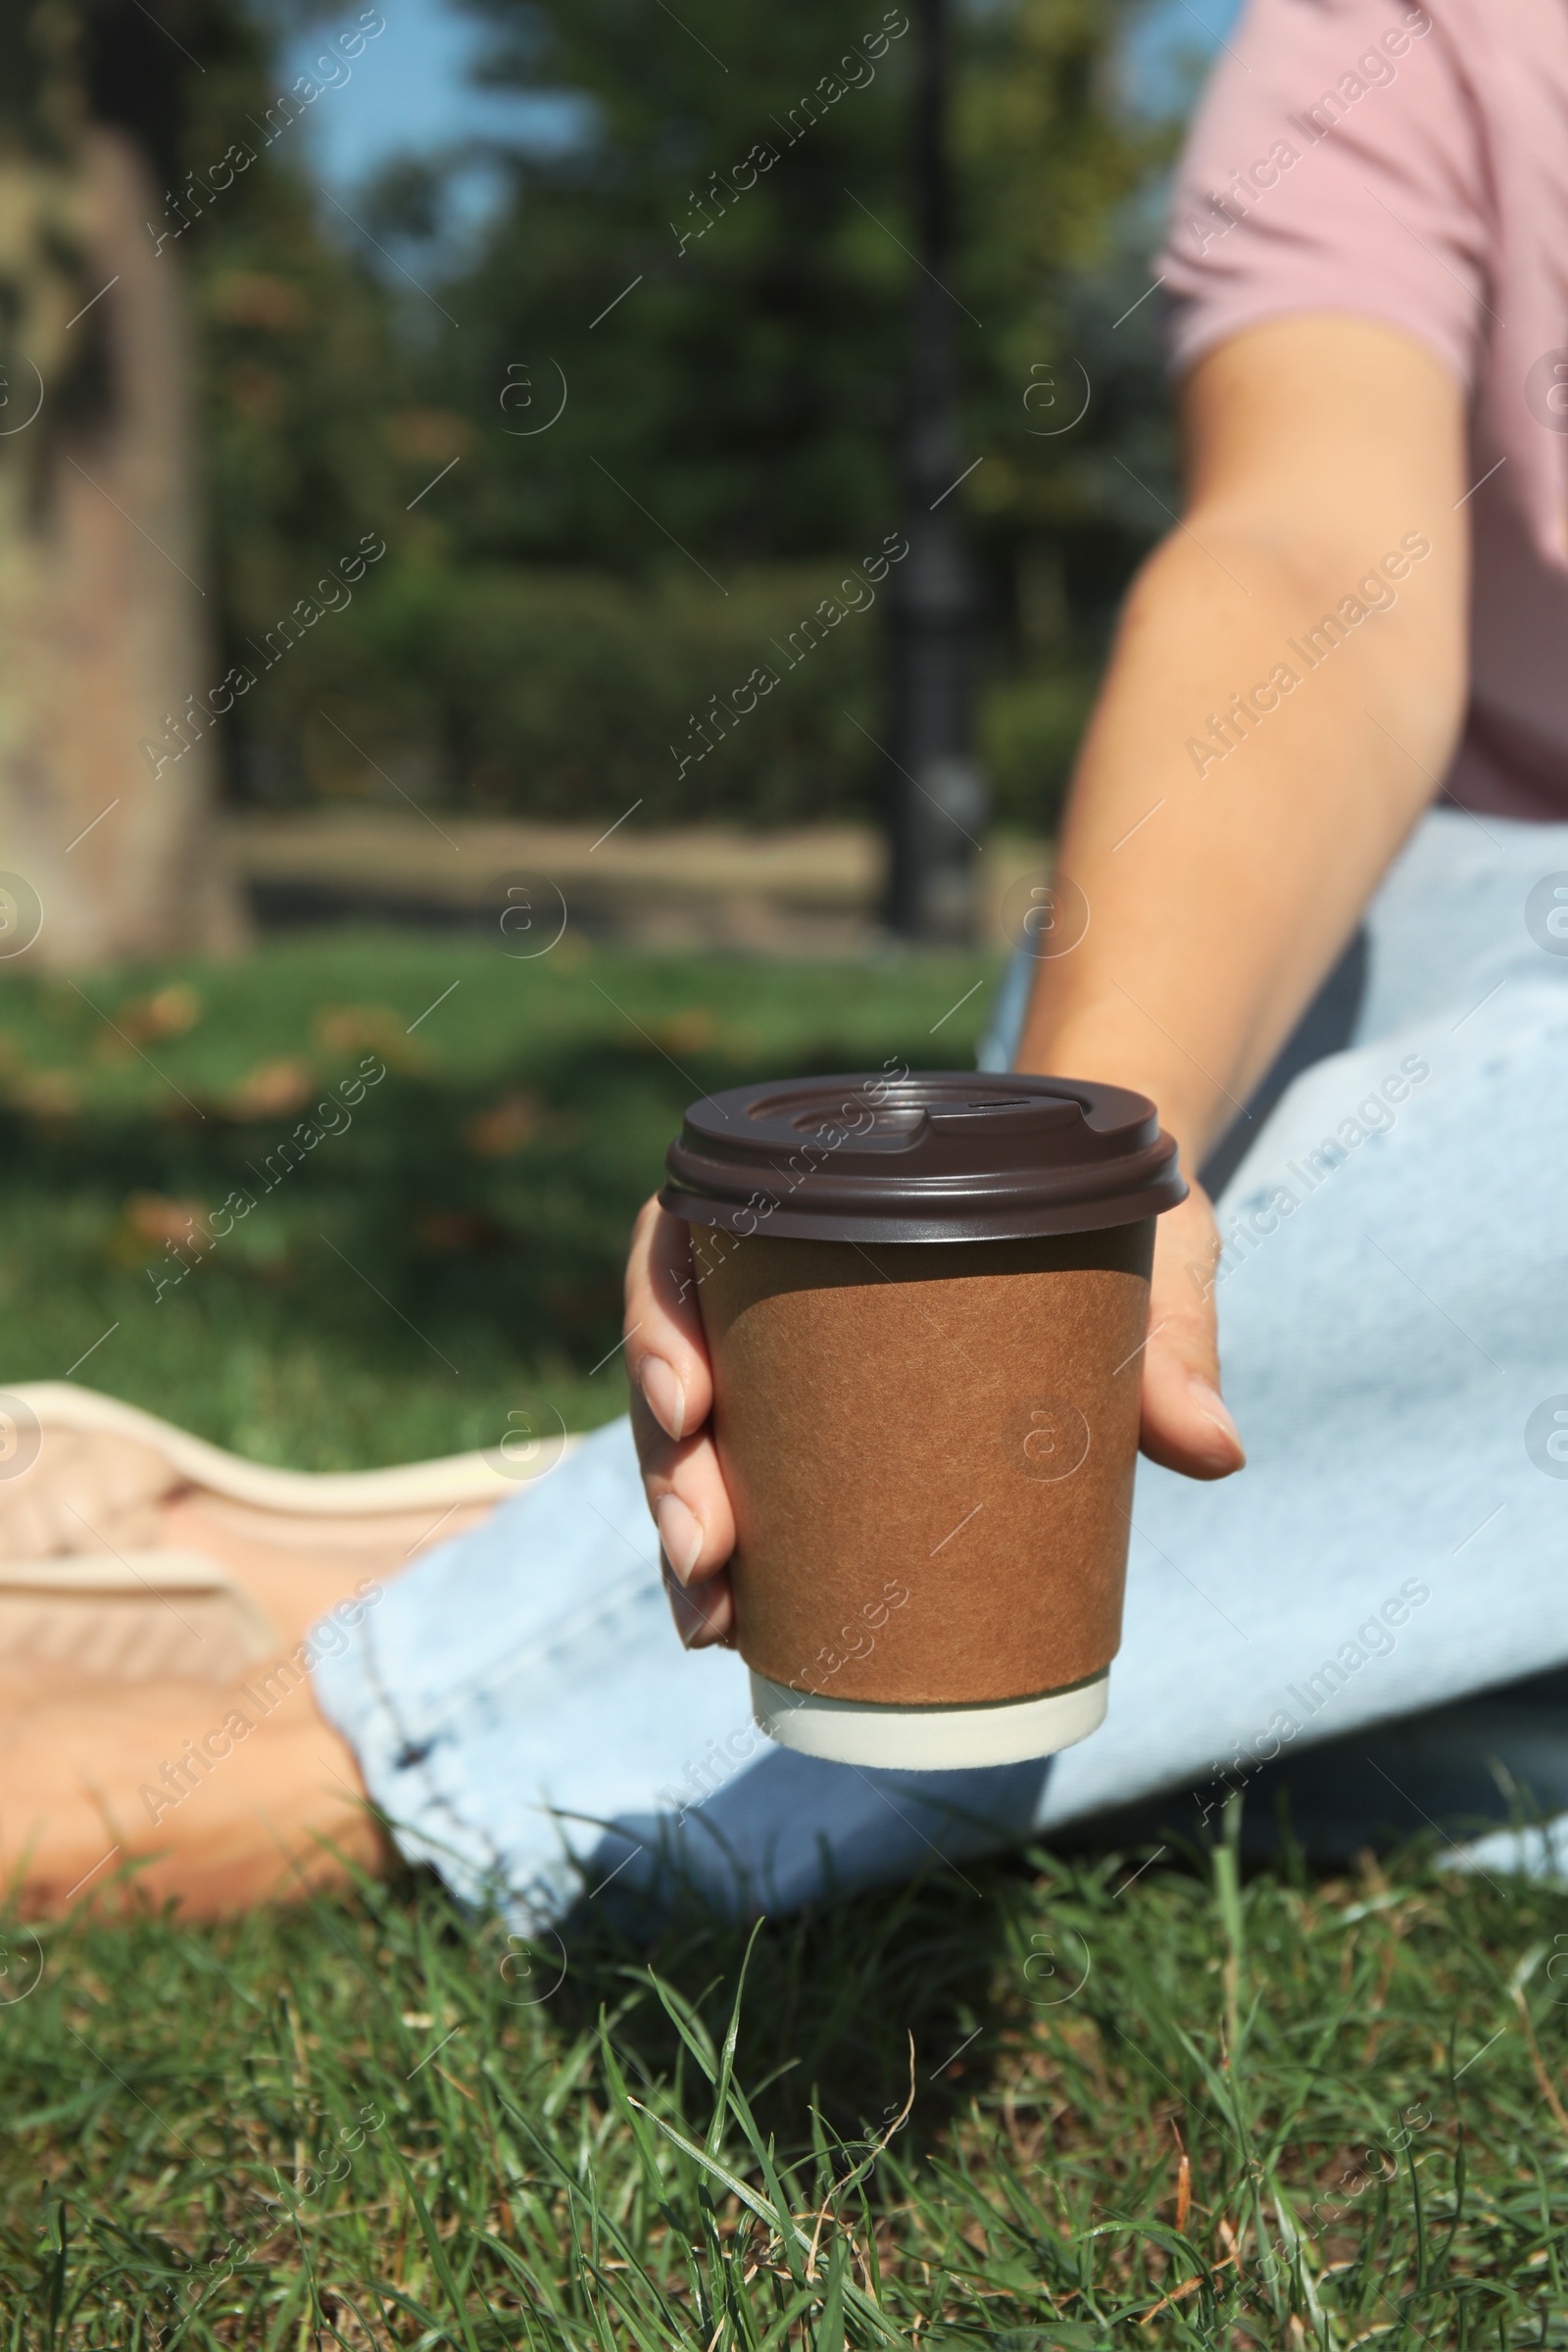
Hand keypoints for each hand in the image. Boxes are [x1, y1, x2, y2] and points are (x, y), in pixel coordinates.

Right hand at [624, 1185, 1243, 1647]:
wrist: (1133, 1232)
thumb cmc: (1124, 1220)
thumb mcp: (1156, 1249)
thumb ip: (1174, 1333)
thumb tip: (1213, 1451)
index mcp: (815, 1192)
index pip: (686, 1238)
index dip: (657, 1317)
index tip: (688, 1401)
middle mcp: (776, 1276)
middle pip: (677, 1361)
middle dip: (667, 1469)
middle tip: (705, 1554)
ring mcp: (793, 1361)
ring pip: (693, 1442)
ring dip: (680, 1532)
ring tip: (712, 1620)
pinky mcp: (827, 1431)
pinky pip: (751, 1489)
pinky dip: (736, 1560)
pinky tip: (736, 1629)